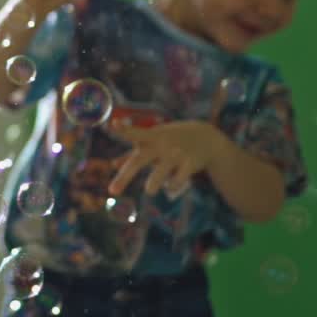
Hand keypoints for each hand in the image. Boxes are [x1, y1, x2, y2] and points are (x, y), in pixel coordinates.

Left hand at [106, 120, 225, 198]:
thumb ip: (133, 153)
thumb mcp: (152, 141)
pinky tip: (169, 187)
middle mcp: (161, 145)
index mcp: (150, 137)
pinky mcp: (189, 164)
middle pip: (140, 160)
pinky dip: (172, 185)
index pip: (134, 133)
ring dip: (154, 182)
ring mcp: (175, 154)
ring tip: (149, 191)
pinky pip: (178, 178)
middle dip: (125, 176)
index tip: (113, 124)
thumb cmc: (170, 139)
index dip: (124, 130)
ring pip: (161, 170)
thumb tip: (112, 164)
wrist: (204, 137)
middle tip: (112, 191)